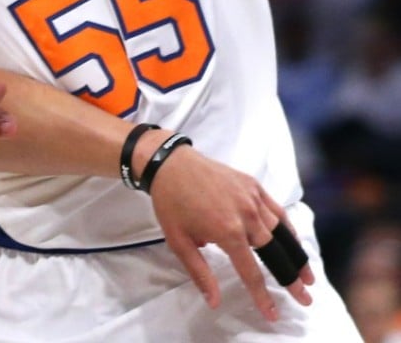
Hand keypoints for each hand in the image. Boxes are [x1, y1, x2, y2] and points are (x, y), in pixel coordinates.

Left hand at [147, 145, 314, 321]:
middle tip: (305, 298)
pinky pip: (277, 210)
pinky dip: (288, 228)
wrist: (170, 164)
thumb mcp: (178, 242)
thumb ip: (200, 273)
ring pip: (282, 232)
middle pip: (276, 253)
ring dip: (296, 255)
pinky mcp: (254, 185)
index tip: (273, 314)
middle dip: (292, 279)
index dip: (263, 296)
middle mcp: (247, 216)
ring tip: (307, 275)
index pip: (251, 272)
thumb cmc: (171, 204)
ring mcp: (253, 198)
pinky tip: (294, 240)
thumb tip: (214, 302)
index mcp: (228, 232)